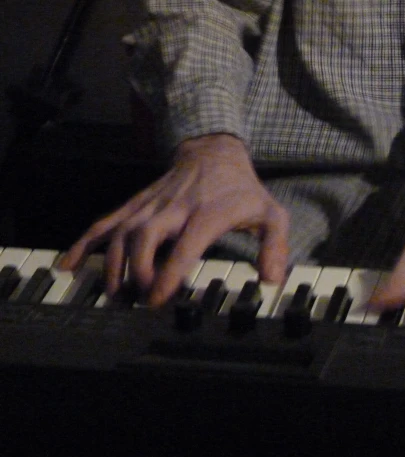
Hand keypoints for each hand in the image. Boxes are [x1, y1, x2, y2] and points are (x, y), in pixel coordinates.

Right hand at [58, 134, 289, 305]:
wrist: (214, 151)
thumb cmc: (242, 189)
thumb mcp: (271, 213)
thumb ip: (275, 245)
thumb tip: (272, 279)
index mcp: (206, 214)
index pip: (185, 245)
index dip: (169, 272)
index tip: (158, 297)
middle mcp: (173, 209)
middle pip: (144, 236)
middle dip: (137, 269)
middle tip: (138, 298)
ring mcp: (150, 205)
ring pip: (121, 231)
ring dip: (112, 263)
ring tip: (112, 292)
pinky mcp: (137, 204)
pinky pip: (106, 222)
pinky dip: (86, 242)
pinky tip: (70, 263)